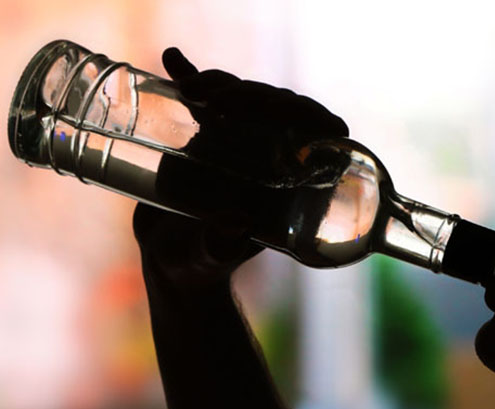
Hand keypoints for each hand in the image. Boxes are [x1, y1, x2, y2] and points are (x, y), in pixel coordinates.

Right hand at [134, 47, 348, 289]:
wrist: (172, 259)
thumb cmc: (201, 263)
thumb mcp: (211, 257)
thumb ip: (221, 245)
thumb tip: (235, 224)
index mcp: (289, 179)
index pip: (322, 134)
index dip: (312, 116)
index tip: (283, 112)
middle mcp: (271, 154)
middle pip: (280, 107)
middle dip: (256, 96)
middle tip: (221, 103)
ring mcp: (238, 139)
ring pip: (243, 96)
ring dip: (221, 84)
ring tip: (192, 90)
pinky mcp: (204, 133)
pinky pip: (203, 98)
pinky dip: (190, 75)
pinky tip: (172, 58)